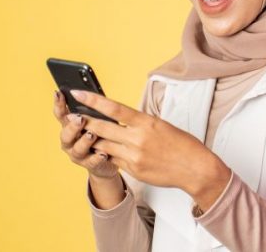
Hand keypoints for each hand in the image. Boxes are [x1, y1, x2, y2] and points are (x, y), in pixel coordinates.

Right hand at [53, 90, 119, 179]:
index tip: (58, 93)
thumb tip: (93, 94)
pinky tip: (103, 154)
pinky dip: (97, 158)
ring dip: (84, 141)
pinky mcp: (89, 165)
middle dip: (72, 126)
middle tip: (80, 118)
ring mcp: (77, 154)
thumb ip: (91, 111)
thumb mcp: (95, 120)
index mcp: (69, 126)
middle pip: (65, 134)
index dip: (58, 104)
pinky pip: (92, 162)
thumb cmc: (100, 134)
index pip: (61, 114)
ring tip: (92, 135)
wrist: (104, 161)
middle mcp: (70, 141)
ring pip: (77, 149)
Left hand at [70, 89, 231, 209]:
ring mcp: (134, 156)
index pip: (114, 108)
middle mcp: (138, 138)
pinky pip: (114, 160)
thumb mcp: (161, 125)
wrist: (195, 169)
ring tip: (83, 134)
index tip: (77, 94)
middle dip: (83, 122)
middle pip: (102, 128)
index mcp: (146, 122)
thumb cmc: (182, 144)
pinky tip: (104, 151)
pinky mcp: (134, 170)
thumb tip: (120, 120)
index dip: (93, 100)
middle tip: (70, 116)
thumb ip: (140, 123)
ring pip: (103, 146)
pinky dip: (108, 155)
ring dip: (92, 140)